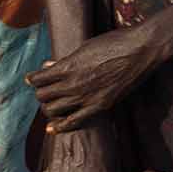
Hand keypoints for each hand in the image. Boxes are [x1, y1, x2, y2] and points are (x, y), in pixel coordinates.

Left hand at [28, 24, 168, 132]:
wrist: (140, 50)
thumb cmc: (114, 43)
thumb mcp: (85, 47)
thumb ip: (66, 59)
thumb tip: (48, 65)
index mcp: (67, 66)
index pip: (38, 79)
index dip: (33, 79)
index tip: (32, 79)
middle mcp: (72, 84)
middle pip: (42, 96)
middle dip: (41, 93)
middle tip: (44, 90)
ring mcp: (85, 97)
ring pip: (53, 110)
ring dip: (49, 107)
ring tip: (52, 103)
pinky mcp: (99, 106)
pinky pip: (73, 122)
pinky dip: (59, 127)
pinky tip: (51, 128)